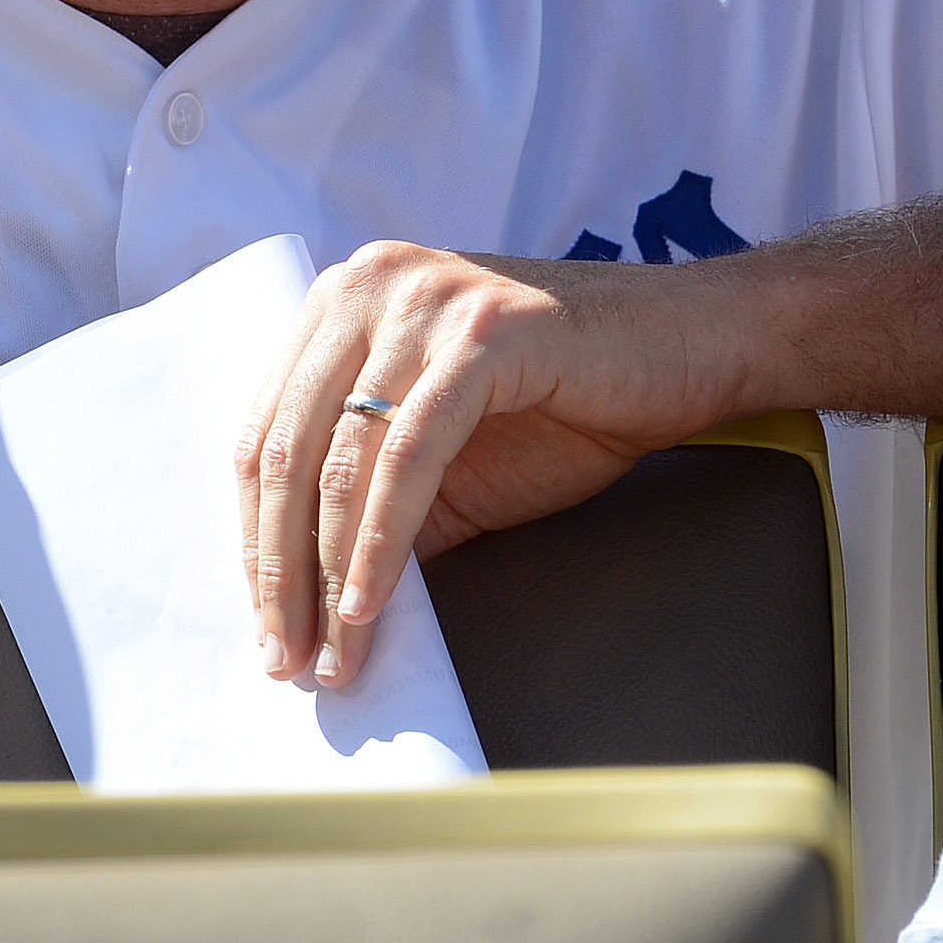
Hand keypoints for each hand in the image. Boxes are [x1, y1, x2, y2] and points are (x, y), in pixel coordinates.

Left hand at [234, 243, 745, 688]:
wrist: (690, 348)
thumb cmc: (568, 405)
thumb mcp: (445, 456)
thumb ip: (372, 499)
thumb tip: (307, 603)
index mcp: (344, 300)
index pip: (264, 431)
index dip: (252, 537)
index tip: (265, 624)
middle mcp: (370, 282)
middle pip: (288, 448)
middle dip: (278, 571)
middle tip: (284, 660)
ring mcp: (425, 300)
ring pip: (339, 457)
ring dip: (325, 574)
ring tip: (331, 657)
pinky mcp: (481, 333)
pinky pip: (407, 456)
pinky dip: (379, 542)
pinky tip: (370, 607)